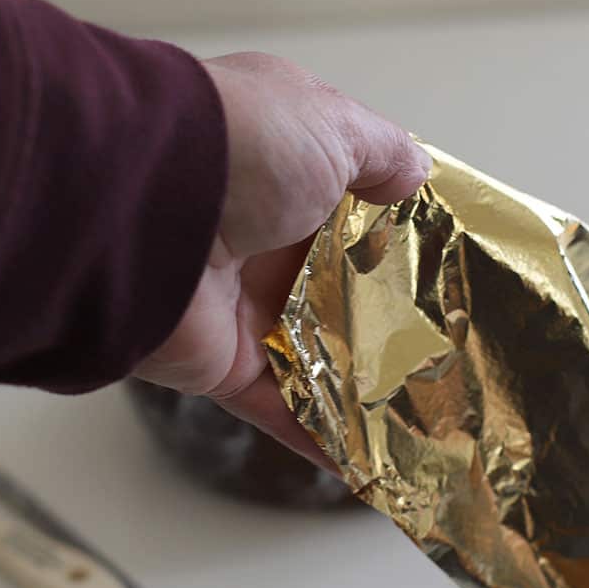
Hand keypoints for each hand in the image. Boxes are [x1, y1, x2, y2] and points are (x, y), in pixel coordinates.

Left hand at [134, 52, 430, 468]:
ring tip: (431, 411)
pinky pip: (283, 409)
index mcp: (284, 170)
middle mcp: (260, 235)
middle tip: (453, 346)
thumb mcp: (330, 125)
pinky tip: (373, 461)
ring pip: (319, 354)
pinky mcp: (222, 363)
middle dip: (393, 316)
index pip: (356, 208)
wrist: (134, 209)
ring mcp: (239, 302)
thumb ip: (382, 153)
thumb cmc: (235, 149)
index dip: (404, 236)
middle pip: (342, 288)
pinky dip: (323, 439)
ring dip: (368, 382)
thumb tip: (416, 175)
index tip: (452, 269)